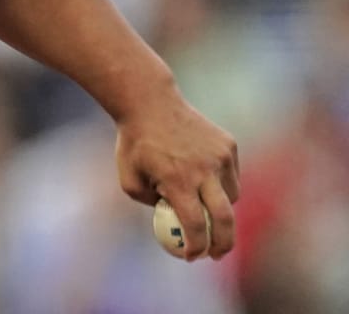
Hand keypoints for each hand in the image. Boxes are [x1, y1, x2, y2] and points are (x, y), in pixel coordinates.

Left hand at [115, 99, 240, 259]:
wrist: (150, 103)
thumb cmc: (135, 145)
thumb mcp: (129, 180)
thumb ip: (151, 205)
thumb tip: (173, 224)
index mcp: (177, 180)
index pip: (194, 224)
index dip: (196, 247)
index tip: (191, 257)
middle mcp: (204, 170)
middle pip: (224, 219)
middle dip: (223, 244)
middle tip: (216, 255)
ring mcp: (220, 157)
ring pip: (231, 197)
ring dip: (220, 209)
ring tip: (199, 201)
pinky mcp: (229, 146)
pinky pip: (232, 176)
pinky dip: (222, 185)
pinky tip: (202, 176)